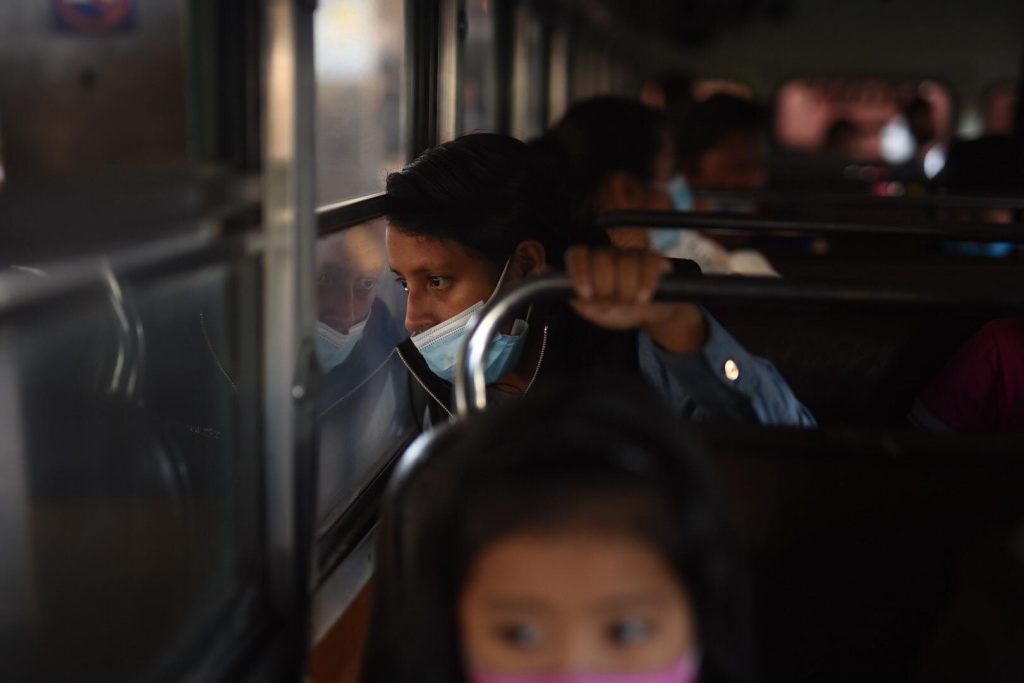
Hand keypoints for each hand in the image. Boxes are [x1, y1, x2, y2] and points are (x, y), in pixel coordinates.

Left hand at [565, 246, 707, 353]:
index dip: (580, 272)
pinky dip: (646, 284)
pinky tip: (643, 298)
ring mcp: (633, 254)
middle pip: (602, 258)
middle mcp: (610, 254)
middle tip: (612, 302)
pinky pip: (650, 264)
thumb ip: (569, 293)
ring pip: (626, 263)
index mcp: (591, 264)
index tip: (586, 294)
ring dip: (626, 291)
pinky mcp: (655, 260)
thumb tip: (540, 270)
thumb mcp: (592, 310)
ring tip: (629, 303)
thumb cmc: (617, 310)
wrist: (649, 316)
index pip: (578, 254)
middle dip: (606, 287)